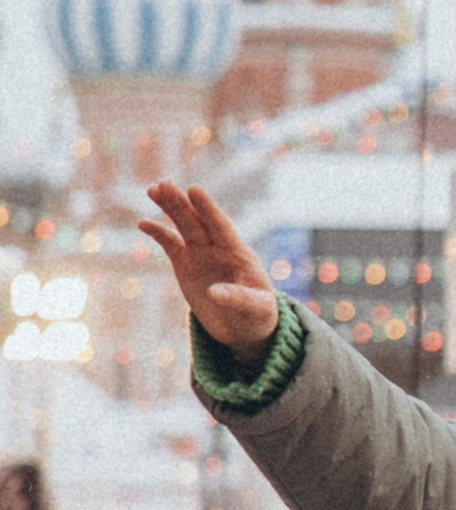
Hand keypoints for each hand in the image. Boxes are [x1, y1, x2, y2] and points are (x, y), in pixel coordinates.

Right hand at [138, 182, 279, 352]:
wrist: (244, 327)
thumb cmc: (259, 316)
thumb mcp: (256, 308)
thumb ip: (238, 298)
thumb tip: (214, 293)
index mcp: (238, 253)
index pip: (221, 226)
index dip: (208, 209)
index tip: (195, 190)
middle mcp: (218, 248)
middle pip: (197, 221)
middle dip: (181, 203)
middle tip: (165, 183)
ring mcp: (200, 254)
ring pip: (183, 226)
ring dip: (169, 208)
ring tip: (152, 189)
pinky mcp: (185, 264)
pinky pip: (170, 244)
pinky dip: (158, 233)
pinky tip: (142, 223)